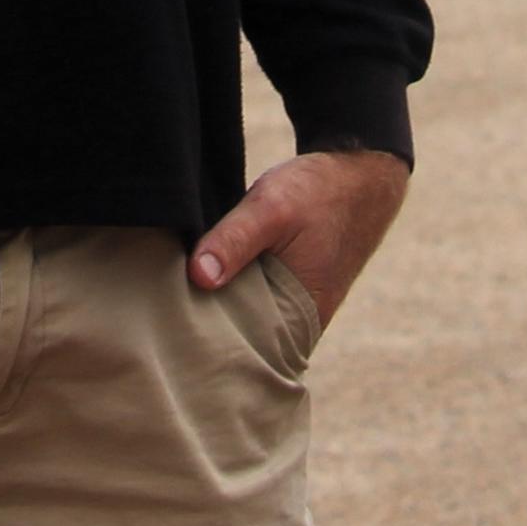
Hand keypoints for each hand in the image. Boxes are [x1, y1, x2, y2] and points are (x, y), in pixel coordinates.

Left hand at [187, 147, 409, 325]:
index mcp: (300, 318)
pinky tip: (208, 274)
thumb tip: (198, 277)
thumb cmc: (319, 192)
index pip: (241, 350)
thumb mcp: (272, 207)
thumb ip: (234, 241)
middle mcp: (300, 324)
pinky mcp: (290, 292)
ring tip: (179, 291)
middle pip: (240, 337)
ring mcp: (296, 309)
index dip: (205, 339)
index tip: (171, 324)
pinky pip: (254, 300)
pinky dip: (234, 288)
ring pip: (245, 317)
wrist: (360, 175)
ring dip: (219, 303)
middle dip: (207, 324)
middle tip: (166, 305)